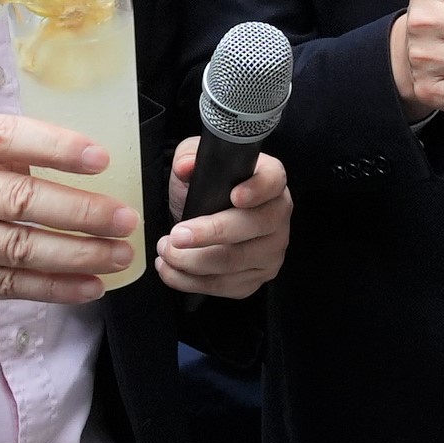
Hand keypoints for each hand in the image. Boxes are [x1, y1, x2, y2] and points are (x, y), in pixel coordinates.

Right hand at [0, 113, 135, 314]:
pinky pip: (4, 286)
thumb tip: (67, 164)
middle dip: (80, 212)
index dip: (55, 147)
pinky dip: (51, 288)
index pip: (3, 138)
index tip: (101, 159)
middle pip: (17, 202)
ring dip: (75, 256)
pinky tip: (86, 287)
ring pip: (16, 250)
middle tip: (125, 219)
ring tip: (117, 255)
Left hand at [153, 141, 289, 300]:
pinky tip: (172, 270)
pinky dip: (192, 281)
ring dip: (192, 261)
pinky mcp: (257, 276)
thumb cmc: (208, 189)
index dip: (257, 189)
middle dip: (209, 234)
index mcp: (270, 180)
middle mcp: (278, 215)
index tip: (234, 196)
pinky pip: (226, 285)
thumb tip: (185, 167)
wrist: (207, 217)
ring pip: (234, 262)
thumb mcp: (195, 162)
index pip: (272, 181)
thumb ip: (188, 157)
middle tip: (176, 236)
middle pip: (253, 226)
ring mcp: (272, 249)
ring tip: (165, 251)